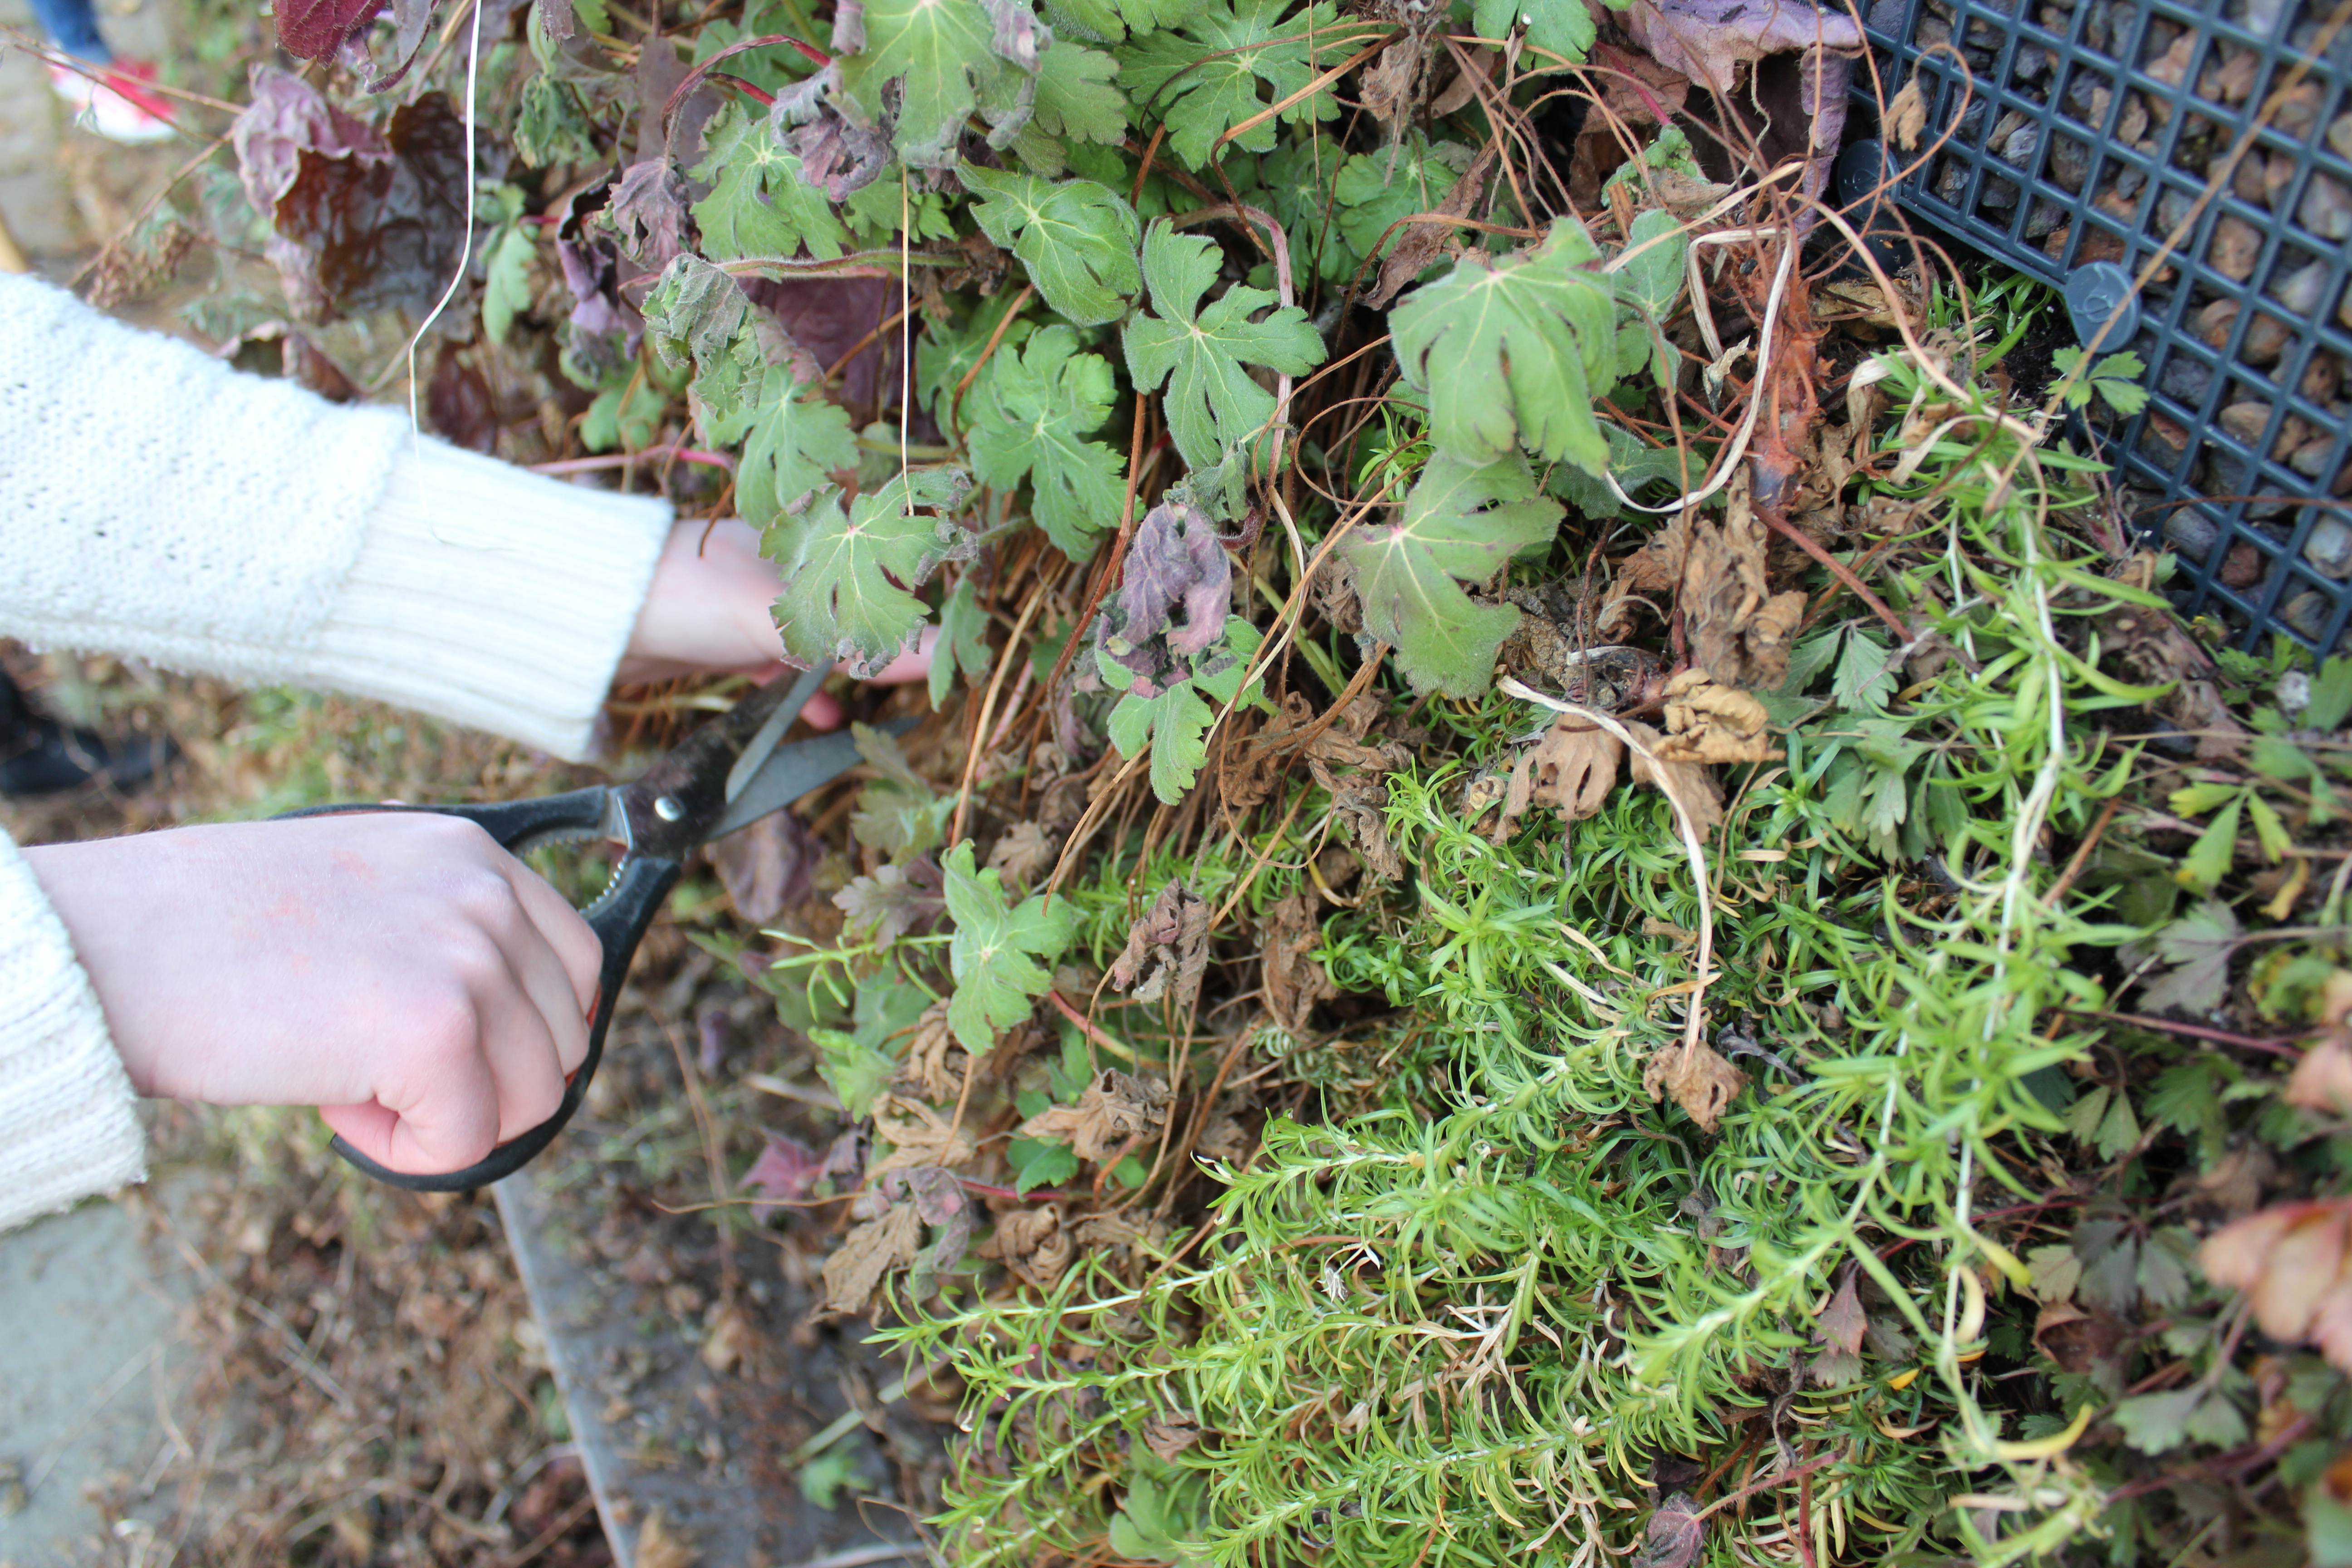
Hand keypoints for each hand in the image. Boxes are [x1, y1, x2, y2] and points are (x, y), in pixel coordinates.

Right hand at [23, 815, 602, 1176]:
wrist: (117, 945)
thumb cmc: (215, 932)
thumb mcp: (368, 896)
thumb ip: (449, 938)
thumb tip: (513, 1028)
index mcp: (473, 856)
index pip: (576, 964)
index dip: (527, 1032)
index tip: (456, 1054)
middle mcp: (486, 898)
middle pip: (564, 1041)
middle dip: (482, 1081)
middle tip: (372, 1065)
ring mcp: (470, 961)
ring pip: (532, 1100)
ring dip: (444, 1116)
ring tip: (348, 1079)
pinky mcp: (437, 1033)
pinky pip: (467, 1144)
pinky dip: (405, 1153)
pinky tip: (336, 1109)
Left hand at [616, 520, 936, 726]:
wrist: (589, 620)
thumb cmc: (684, 594)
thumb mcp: (775, 617)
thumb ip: (853, 636)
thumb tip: (938, 646)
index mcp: (803, 541)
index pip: (880, 562)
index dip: (916, 601)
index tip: (951, 644)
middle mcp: (785, 567)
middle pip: (854, 607)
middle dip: (883, 648)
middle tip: (917, 689)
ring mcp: (756, 605)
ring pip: (820, 643)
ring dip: (843, 679)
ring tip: (867, 711)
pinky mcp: (729, 641)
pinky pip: (782, 669)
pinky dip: (801, 695)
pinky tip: (820, 718)